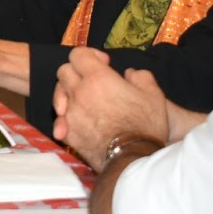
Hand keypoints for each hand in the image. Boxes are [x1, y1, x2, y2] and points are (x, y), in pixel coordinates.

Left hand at [52, 48, 167, 166]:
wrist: (133, 159)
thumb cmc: (145, 125)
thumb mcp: (154, 95)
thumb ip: (141, 77)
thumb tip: (130, 73)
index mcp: (98, 77)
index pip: (78, 54)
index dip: (90, 55)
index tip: (104, 65)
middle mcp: (79, 92)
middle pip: (64, 71)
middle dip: (76, 73)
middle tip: (92, 83)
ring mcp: (70, 113)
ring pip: (58, 95)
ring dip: (68, 95)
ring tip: (85, 103)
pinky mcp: (68, 133)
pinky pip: (59, 120)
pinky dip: (65, 120)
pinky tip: (75, 123)